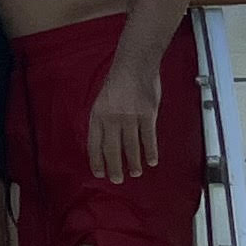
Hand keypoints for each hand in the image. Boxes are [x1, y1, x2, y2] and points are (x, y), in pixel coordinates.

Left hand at [88, 68, 161, 182]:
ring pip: (131, 146)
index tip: (99, 172)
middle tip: (117, 180)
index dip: (96, 160)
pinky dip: (150, 151)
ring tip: (135, 173)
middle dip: (114, 167)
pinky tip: (151, 161)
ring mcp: (130, 117)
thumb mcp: (102, 101)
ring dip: (133, 162)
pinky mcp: (147, 115)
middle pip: (112, 149)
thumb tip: (105, 141)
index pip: (94, 143)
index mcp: (97, 115)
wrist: (135, 65)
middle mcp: (111, 118)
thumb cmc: (118, 82)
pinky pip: (149, 138)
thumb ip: (103, 120)